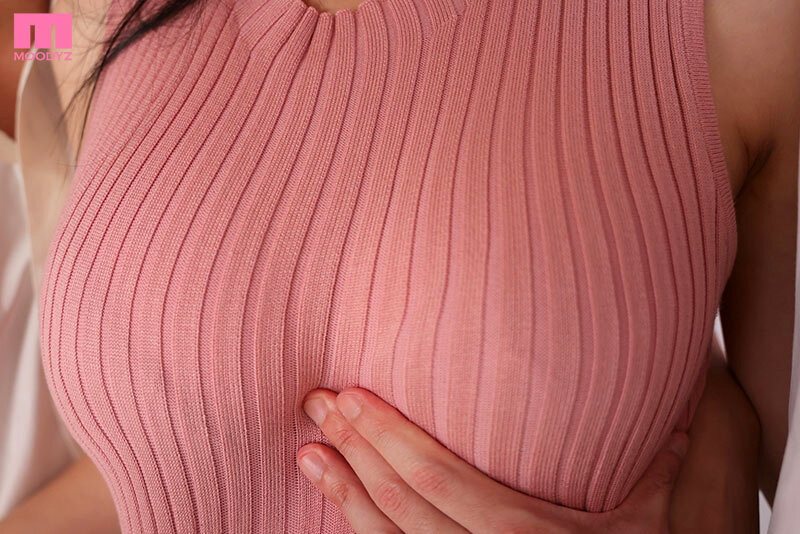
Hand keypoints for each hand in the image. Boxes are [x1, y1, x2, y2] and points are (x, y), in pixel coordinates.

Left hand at [297, 387, 688, 533]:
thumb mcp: (695, 508)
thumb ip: (699, 447)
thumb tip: (699, 374)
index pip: (445, 487)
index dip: (390, 441)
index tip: (353, 396)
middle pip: (406, 515)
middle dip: (356, 456)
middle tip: (318, 406)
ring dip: (346, 499)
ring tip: (309, 454)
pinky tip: (347, 506)